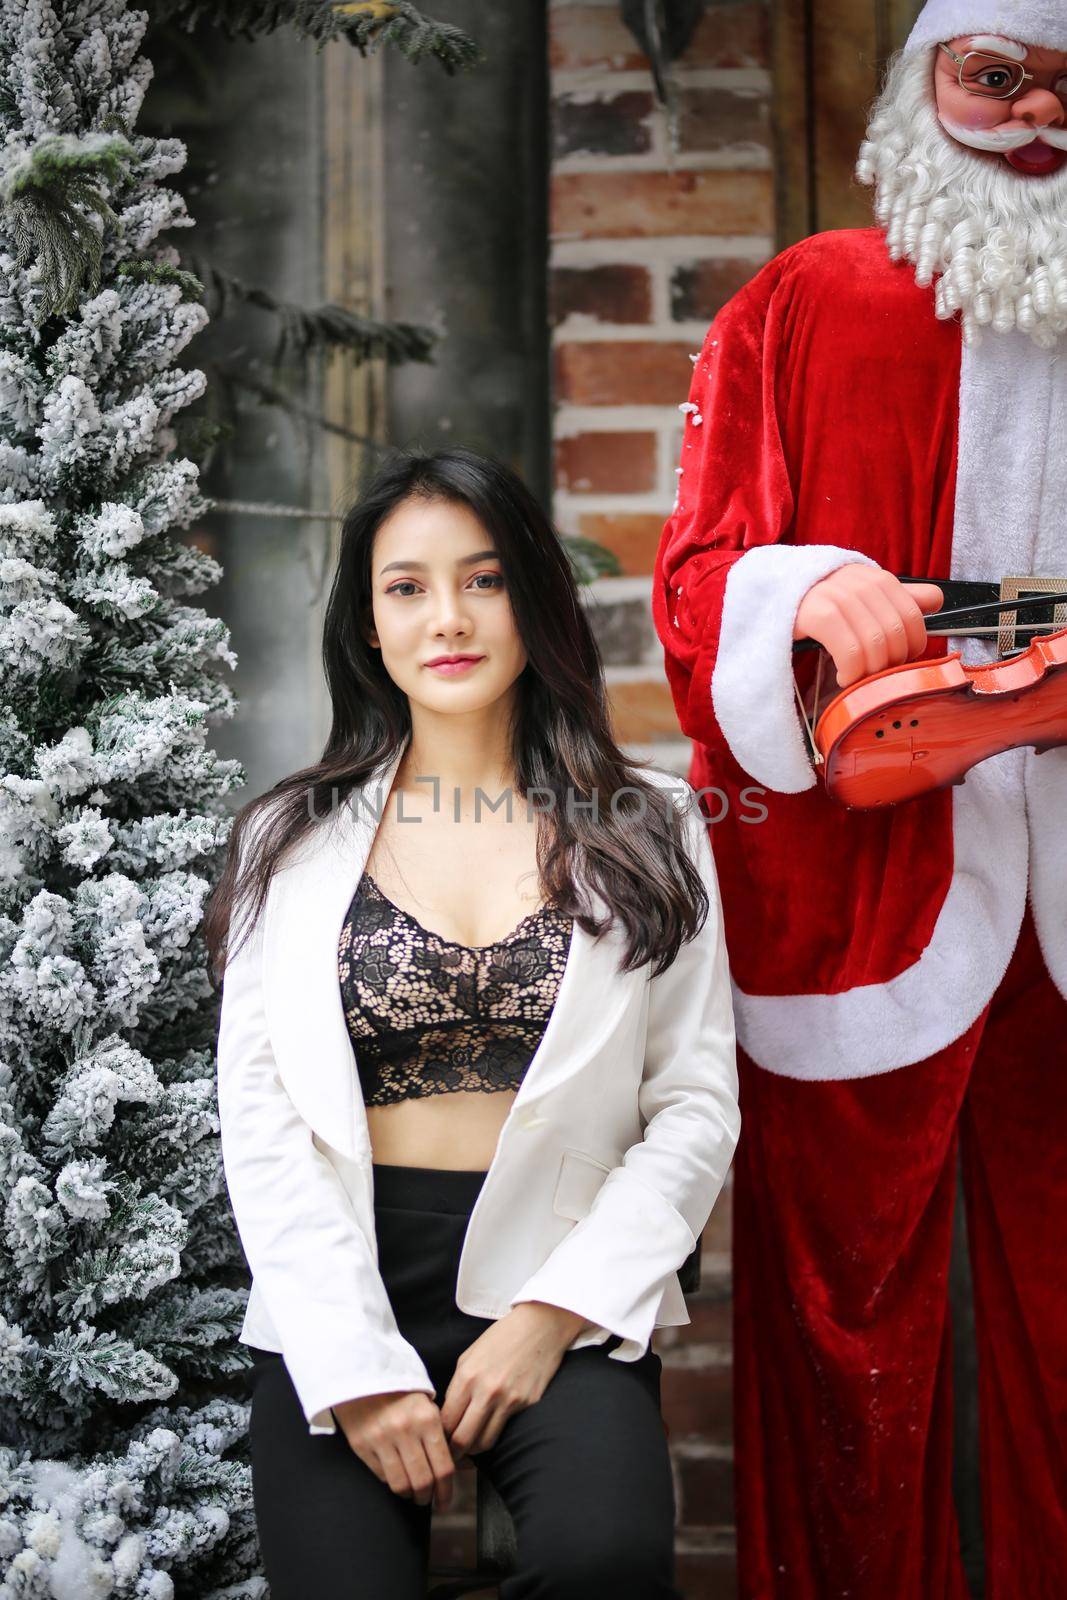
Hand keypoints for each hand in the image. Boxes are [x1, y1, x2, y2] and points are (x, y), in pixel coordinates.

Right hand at [332, 1390, 454, 1510]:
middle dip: (428, 1497)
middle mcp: (406, 1430)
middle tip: (428, 1500)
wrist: (363, 1376)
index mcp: (427, 1419)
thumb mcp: (426, 1405)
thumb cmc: (400, 1392)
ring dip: (410, 1495)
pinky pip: (382, 1476)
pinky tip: (397, 1478)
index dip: (446, 1491)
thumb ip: (439, 1434)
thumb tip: (456, 1466)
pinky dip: (392, 1482)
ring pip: (401, 1484)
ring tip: (412, 1494)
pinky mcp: (363, 1445)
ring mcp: (382, 1439)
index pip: (443, 1467)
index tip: (445, 1501)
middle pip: (423, 1481)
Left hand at [440, 1302, 589, 1458]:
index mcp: (467, 1376)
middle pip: (462, 1439)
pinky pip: (503, 1430)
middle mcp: (486, 1391)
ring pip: (483, 1442)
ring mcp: (508, 1400)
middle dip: (453, 1452)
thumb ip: (457, 1385)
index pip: (446, 1421)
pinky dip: (492, 1436)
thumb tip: (447, 1414)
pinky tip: (487, 1433)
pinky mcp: (526, 1404)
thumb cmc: (501, 1338)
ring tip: (468, 1448)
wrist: (539, 1326)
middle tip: (450, 1455)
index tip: (438, 1440)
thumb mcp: (470, 1356)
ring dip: (473, 1449)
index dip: (439, 1435)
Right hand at [793, 566, 943, 688]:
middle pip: (895, 636)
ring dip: (869, 673)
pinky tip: (843, 676)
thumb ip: (900, 598)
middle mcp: (863, 584)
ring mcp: (839, 596)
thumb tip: (936, 600)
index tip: (894, 662)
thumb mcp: (862, 594)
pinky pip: (849, 652)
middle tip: (873, 675)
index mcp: (880, 580)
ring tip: (857, 678)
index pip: (914, 619)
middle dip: (889, 664)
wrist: (770, 591)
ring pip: (875, 646)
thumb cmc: (820, 600)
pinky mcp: (816, 614)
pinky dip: (851, 672)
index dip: (911, 648)